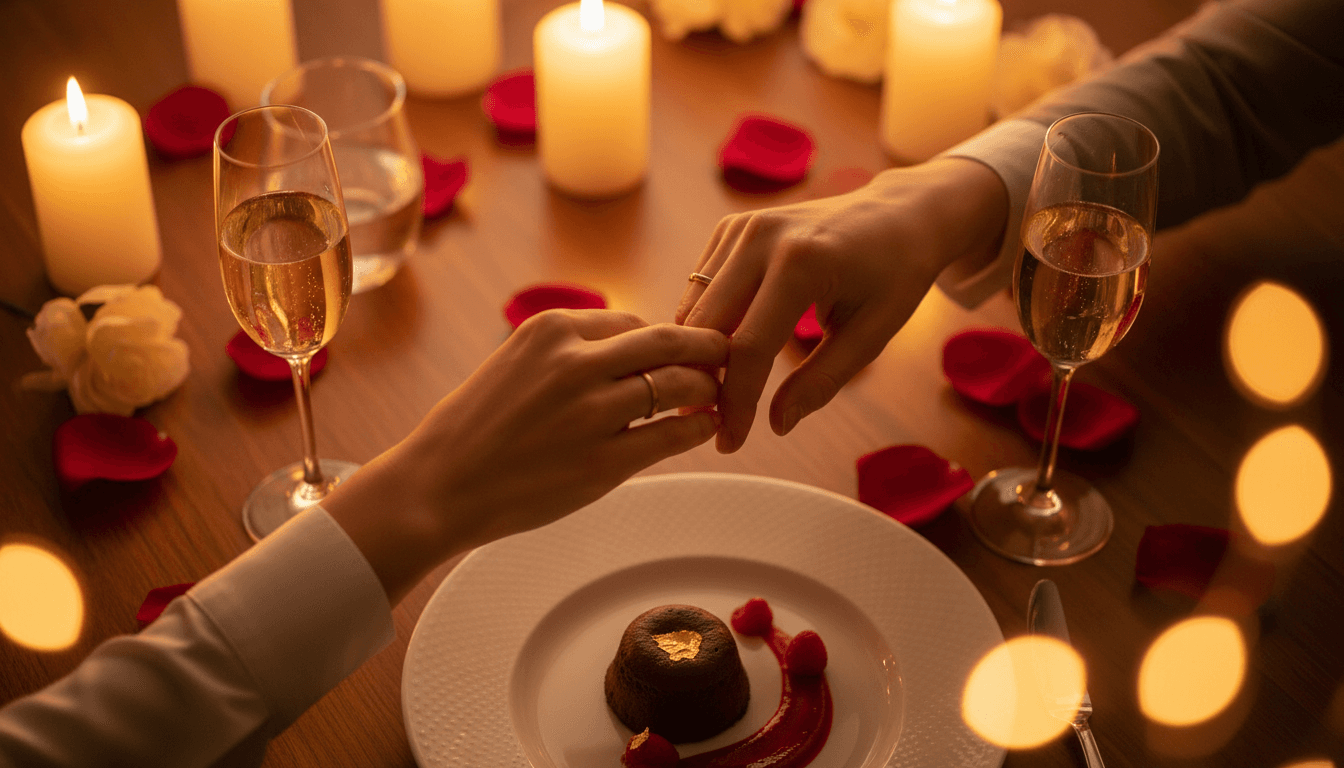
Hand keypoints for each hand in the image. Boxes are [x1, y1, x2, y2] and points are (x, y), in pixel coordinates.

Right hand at [323, 309, 727, 602]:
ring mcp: (591, 413)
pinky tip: (703, 429)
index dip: (665, 336)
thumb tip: (630, 351)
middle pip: (668, 340)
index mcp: (552, 330)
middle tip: (726, 354)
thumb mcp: (516, 363)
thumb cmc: (475, 429)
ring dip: (706, 388)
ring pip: (678, 384)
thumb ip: (569, 352)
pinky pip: (672, 436)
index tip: (683, 347)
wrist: (438, 486)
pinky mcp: (602, 462)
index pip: (633, 321)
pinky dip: (697, 428)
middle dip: (707, 345)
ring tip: (714, 396)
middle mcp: (575, 363)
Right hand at [676, 158, 1007, 452]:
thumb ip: (822, 380)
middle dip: (704, 382)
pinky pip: (700, 287)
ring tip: (716, 396)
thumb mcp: (871, 335)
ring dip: (697, 355)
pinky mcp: (732, 227)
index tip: (732, 442)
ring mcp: (742, 226)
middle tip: (713, 426)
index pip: (749, 347)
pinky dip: (704, 324)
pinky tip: (723, 353)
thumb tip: (777, 425)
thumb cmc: (895, 277)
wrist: (898, 215)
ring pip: (694, 308)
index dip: (736, 402)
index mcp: (802, 262)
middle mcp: (762, 237)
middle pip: (707, 327)